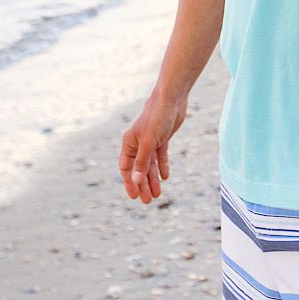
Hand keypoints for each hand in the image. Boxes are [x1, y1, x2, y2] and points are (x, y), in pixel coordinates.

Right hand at [118, 88, 187, 203]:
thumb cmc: (157, 117)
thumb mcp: (149, 142)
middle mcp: (138, 142)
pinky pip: (160, 155)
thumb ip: (142, 162)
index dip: (130, 182)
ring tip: (158, 194)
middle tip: (148, 201)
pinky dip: (162, 165)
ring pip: (150, 164)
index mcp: (129, 142)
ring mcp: (150, 140)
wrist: (172, 98)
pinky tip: (165, 177)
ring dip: (153, 178)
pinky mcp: (162, 137)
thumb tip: (136, 181)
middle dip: (143, 184)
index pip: (126, 167)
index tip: (134, 196)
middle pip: (139, 168)